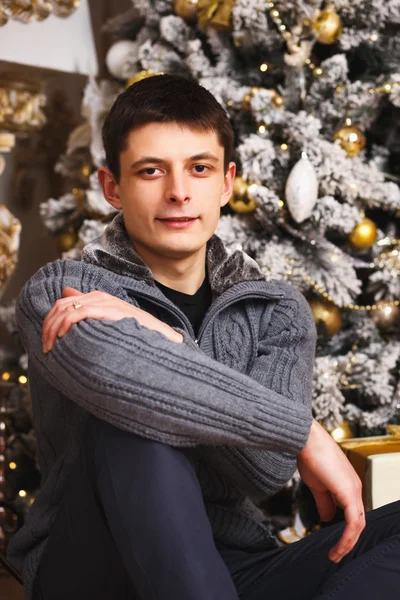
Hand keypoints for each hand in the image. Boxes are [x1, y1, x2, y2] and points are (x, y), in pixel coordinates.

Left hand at [42, 287, 182, 351]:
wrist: (160, 336)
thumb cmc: (135, 333)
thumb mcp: (109, 323)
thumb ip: (89, 311)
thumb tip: (67, 298)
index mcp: (97, 298)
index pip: (62, 303)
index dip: (49, 322)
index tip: (47, 342)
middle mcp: (98, 296)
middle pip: (60, 306)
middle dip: (47, 327)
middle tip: (46, 348)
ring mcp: (104, 301)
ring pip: (65, 309)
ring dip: (53, 329)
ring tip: (51, 347)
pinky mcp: (109, 309)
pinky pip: (78, 312)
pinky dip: (65, 324)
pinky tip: (63, 336)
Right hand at [297, 419, 364, 563]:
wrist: (305, 438)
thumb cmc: (309, 454)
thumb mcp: (316, 484)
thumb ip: (324, 502)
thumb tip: (328, 518)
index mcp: (348, 484)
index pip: (353, 513)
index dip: (346, 531)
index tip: (335, 544)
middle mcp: (355, 487)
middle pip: (358, 521)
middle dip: (348, 541)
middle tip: (336, 555)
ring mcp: (354, 489)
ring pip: (358, 524)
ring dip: (348, 543)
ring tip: (335, 555)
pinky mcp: (348, 492)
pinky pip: (353, 522)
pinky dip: (347, 537)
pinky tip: (338, 547)